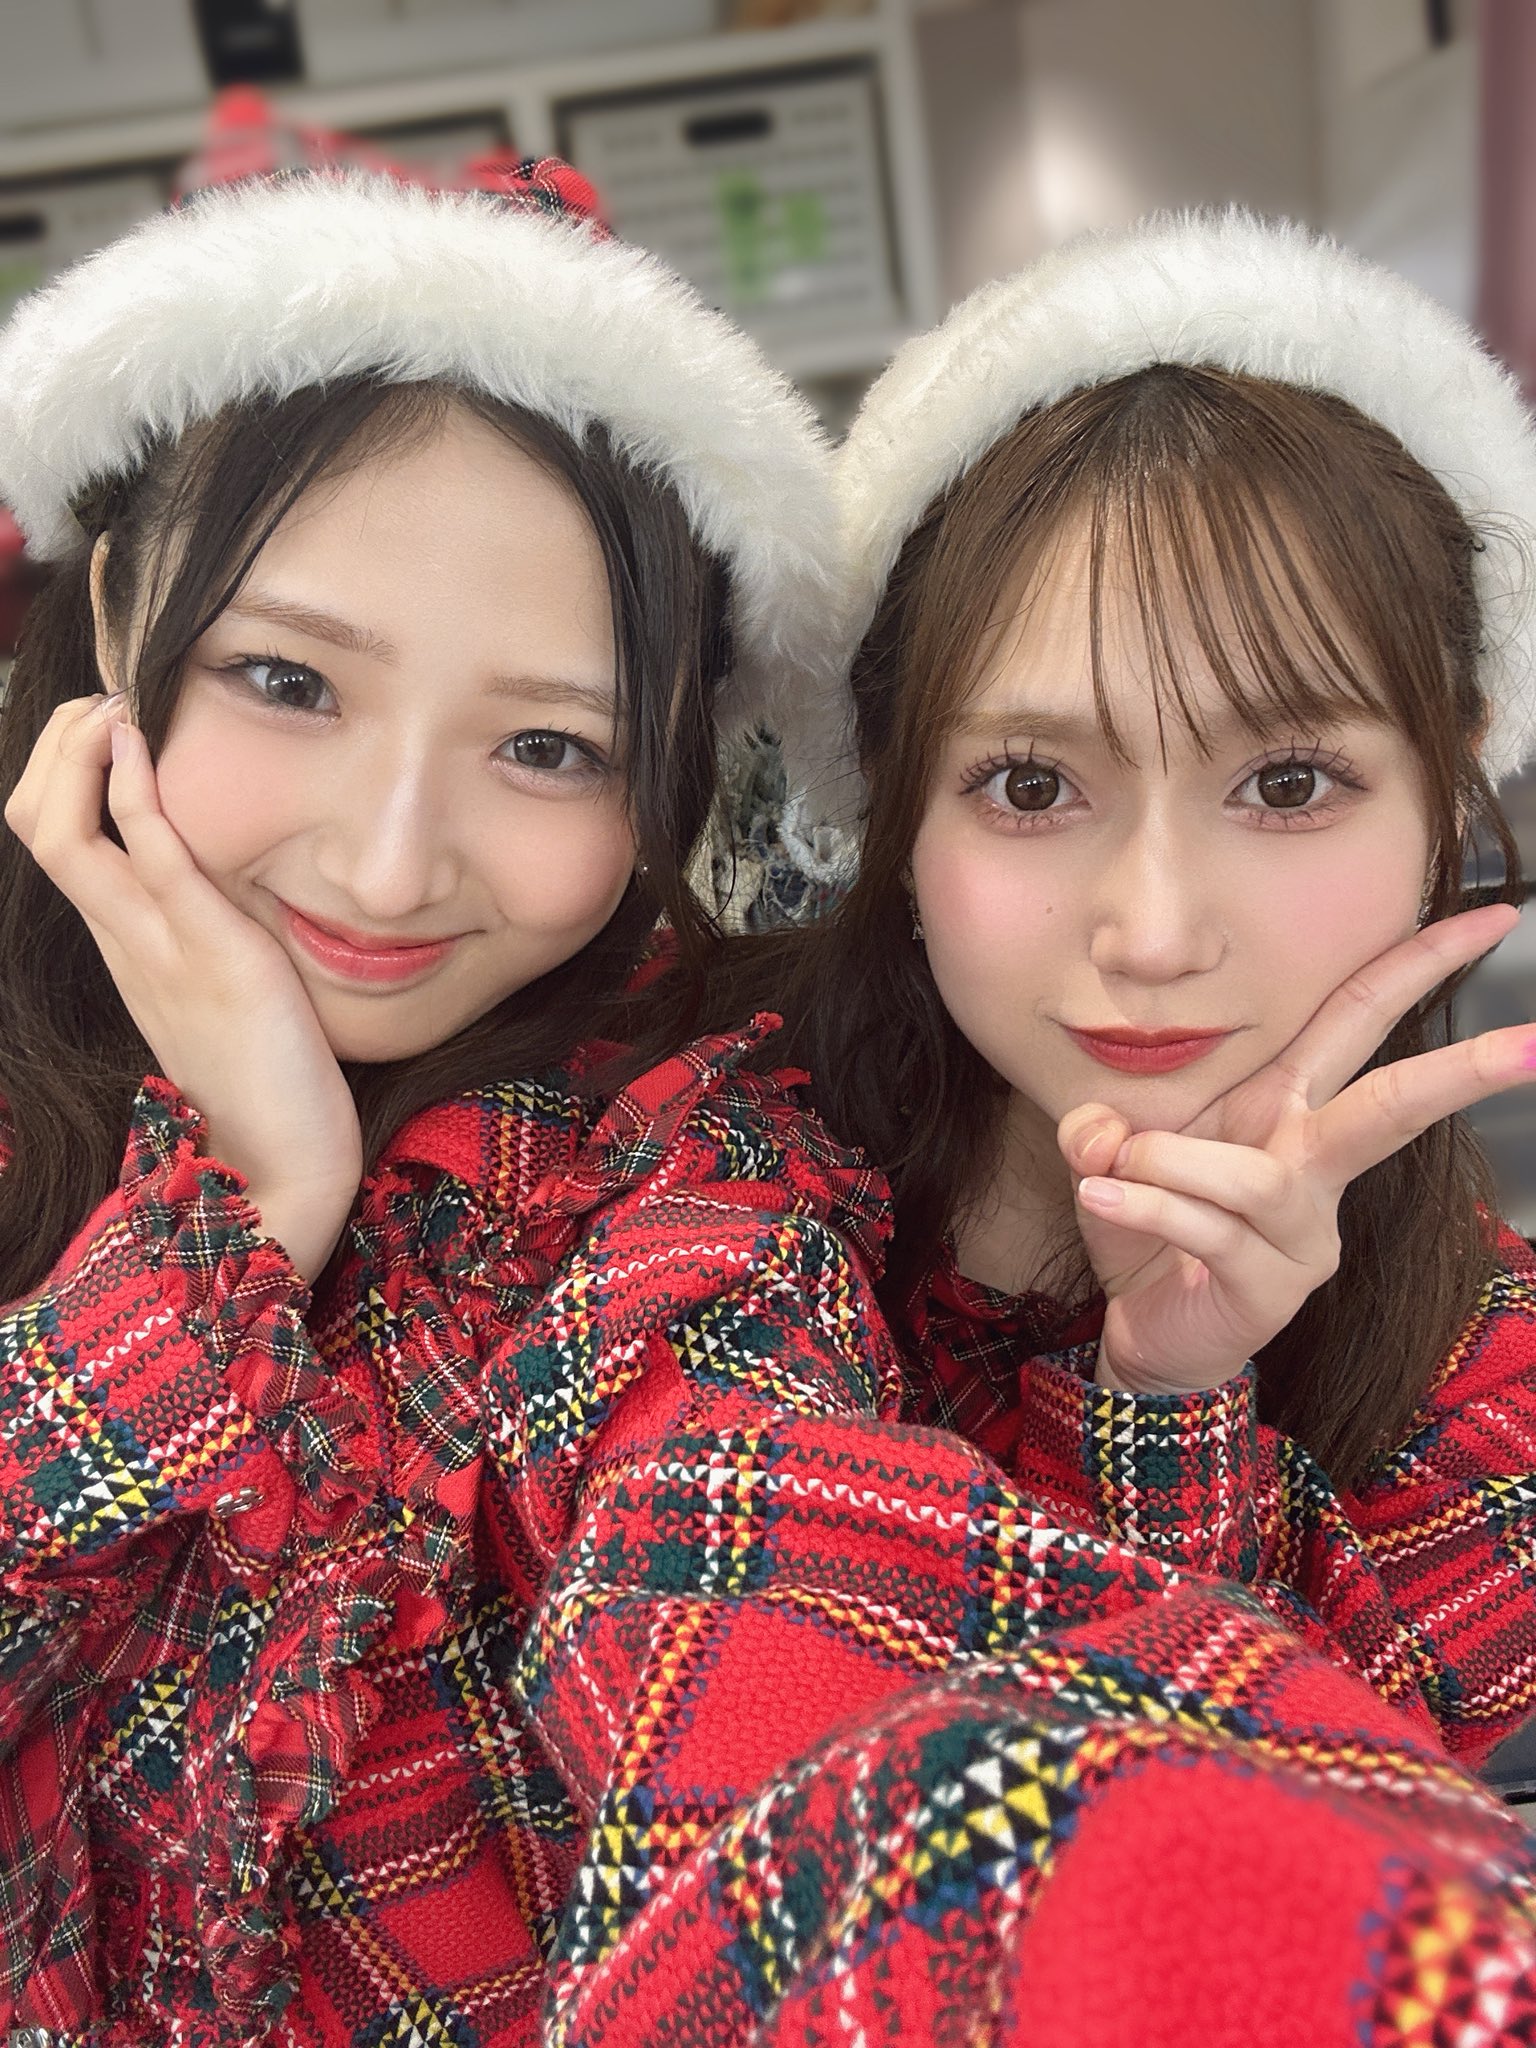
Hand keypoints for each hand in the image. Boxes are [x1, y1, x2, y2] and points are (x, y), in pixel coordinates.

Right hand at [5, 695, 361, 1280]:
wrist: (285, 1168)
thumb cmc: (268, 1082)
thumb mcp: (220, 991)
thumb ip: (205, 938)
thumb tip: (228, 888)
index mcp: (124, 945)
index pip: (56, 836)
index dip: (61, 768)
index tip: (104, 721)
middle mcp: (123, 940)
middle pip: (35, 821)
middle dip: (53, 745)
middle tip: (100, 700)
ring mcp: (156, 947)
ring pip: (63, 831)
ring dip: (76, 750)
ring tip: (110, 704)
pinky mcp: (210, 954)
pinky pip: (150, 858)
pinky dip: (133, 791)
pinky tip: (138, 743)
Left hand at [1057, 904, 1532, 1395]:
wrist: (1143, 1330)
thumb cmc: (1148, 1226)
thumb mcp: (1113, 1155)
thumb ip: (1100, 1126)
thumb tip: (1103, 1132)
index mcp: (1288, 1105)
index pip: (1360, 1017)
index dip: (1421, 963)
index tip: (1492, 914)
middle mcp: (1311, 1163)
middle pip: (1390, 1103)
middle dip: (1461, 1071)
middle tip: (1531, 1042)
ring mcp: (1303, 1231)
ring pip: (1255, 1176)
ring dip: (1171, 1160)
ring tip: (1115, 1166)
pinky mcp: (1272, 1285)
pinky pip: (1205, 1227)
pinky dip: (1144, 1205)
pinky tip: (1104, 1200)